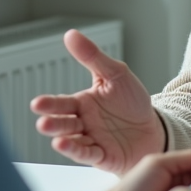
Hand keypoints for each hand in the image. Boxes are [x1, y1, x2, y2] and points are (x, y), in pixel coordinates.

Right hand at [30, 29, 165, 173]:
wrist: (154, 127)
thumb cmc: (132, 102)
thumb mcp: (115, 74)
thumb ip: (92, 56)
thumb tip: (70, 34)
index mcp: (82, 103)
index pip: (61, 103)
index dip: (49, 104)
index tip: (36, 104)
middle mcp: (83, 123)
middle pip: (63, 123)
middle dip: (52, 122)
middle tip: (42, 121)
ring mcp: (91, 140)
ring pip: (72, 140)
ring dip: (61, 138)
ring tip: (52, 134)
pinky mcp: (102, 156)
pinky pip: (87, 154)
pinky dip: (76, 150)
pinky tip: (65, 145)